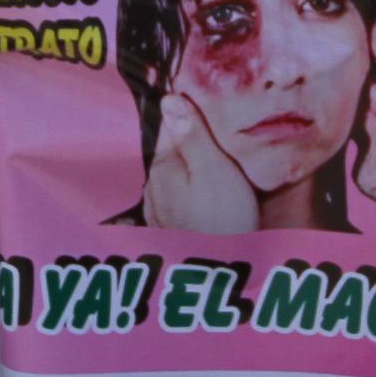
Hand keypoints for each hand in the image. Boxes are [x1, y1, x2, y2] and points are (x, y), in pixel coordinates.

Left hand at [143, 91, 260, 232]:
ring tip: (211, 163)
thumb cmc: (222, 219)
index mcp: (162, 165)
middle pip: (170, 152)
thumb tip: (169, 99)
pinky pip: (176, 198)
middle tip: (216, 133)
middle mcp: (153, 185)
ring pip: (172, 177)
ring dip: (187, 168)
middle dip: (188, 142)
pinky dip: (188, 191)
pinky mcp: (169, 229)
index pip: (170, 125)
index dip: (188, 113)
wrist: (217, 278)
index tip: (209, 106)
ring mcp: (158, 210)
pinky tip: (203, 194)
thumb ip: (193, 136)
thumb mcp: (215, 170)